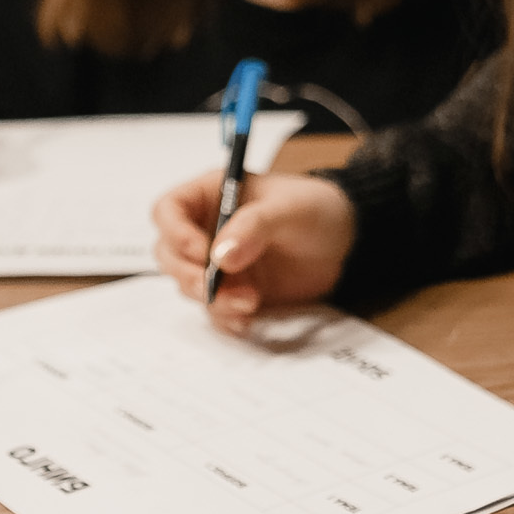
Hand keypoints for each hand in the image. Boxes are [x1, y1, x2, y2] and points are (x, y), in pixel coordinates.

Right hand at [153, 170, 355, 333]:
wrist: (345, 242)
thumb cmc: (315, 210)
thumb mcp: (288, 209)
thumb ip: (254, 227)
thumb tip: (220, 257)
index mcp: (210, 195)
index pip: (168, 211)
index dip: (175, 233)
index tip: (202, 254)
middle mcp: (205, 228)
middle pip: (168, 254)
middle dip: (188, 275)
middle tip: (213, 288)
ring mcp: (217, 263)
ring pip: (189, 286)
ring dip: (213, 299)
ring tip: (251, 301)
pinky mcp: (233, 290)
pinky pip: (214, 309)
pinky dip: (226, 318)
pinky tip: (248, 319)